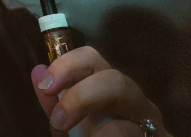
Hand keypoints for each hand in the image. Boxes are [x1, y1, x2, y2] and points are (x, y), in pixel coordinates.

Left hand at [30, 46, 171, 135]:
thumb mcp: (68, 130)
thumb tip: (37, 71)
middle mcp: (134, 104)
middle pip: (116, 78)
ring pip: (130, 102)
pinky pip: (135, 131)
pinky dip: (109, 136)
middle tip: (59, 121)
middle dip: (82, 94)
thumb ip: (54, 107)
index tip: (45, 85)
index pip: (93, 60)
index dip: (67, 65)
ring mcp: (153, 124)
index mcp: (110, 94)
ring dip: (99, 115)